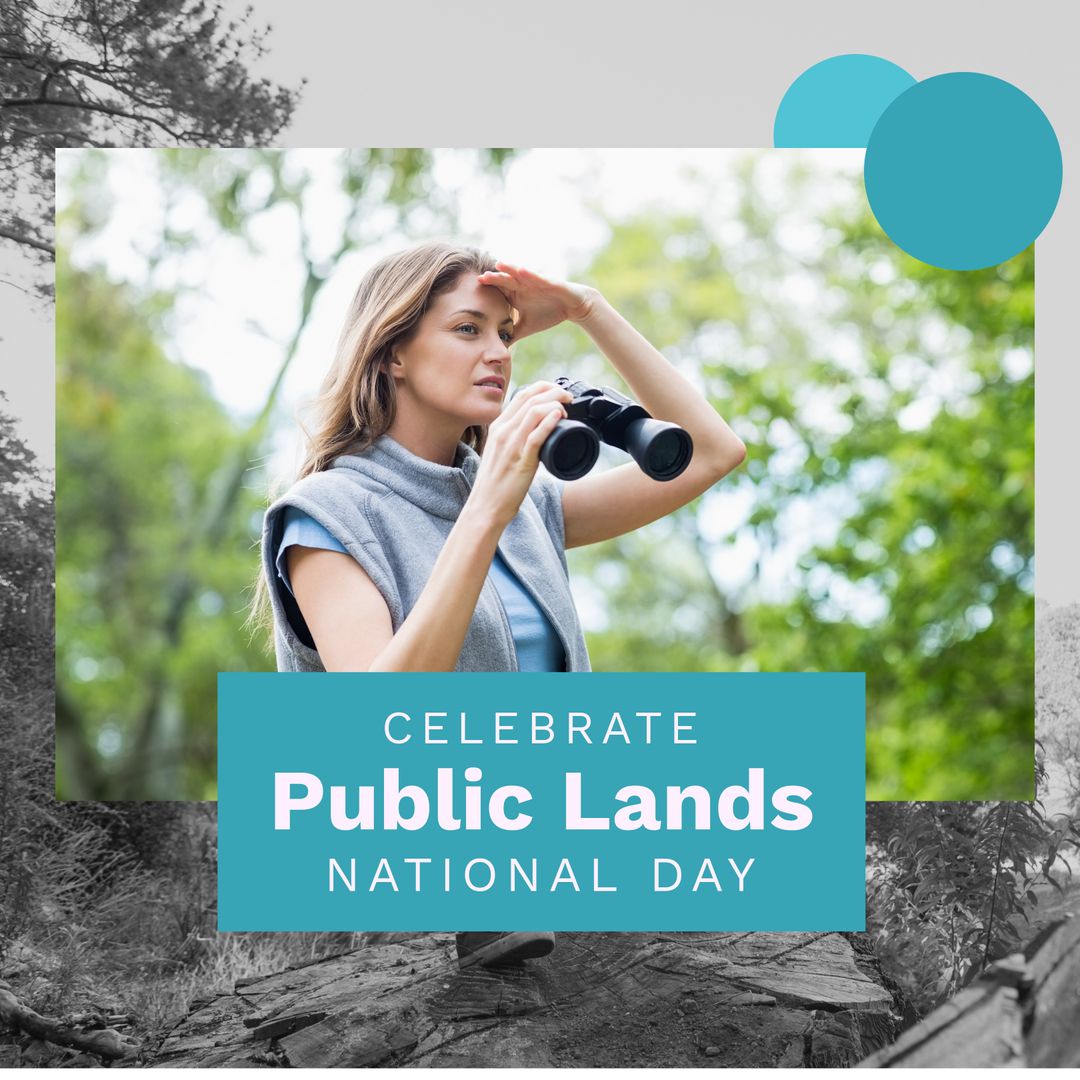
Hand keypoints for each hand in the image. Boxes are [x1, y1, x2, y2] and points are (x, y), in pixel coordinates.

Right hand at [467, 381, 572, 527]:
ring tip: (567, 407)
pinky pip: (535, 436)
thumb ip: (514, 437)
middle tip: (568, 397)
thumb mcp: (501, 451)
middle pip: (530, 398)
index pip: (522, 395)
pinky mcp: (521, 461)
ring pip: (534, 412)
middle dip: (553, 391)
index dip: (543, 388)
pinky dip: (549, 422)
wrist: (486, 505)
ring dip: (555, 403)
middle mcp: (503, 431)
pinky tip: (559, 416)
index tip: (557, 392)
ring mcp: (511, 445)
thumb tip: (537, 430)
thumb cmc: (496, 482)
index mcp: (498, 426)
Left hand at [477, 262, 598, 341]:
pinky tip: (522, 271)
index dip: (487, 291)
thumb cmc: (549, 313)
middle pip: (505, 281)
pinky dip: (530, 274)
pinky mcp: (548, 282)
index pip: (498, 292)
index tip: (472, 292)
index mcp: (515, 295)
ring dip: (509, 269)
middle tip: (480, 278)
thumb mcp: (526, 327)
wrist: (572, 306)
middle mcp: (522, 286)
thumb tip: (498, 347)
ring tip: (498, 265)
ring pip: (519, 274)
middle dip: (494, 278)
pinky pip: (538, 277)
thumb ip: (512, 334)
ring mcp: (535, 282)